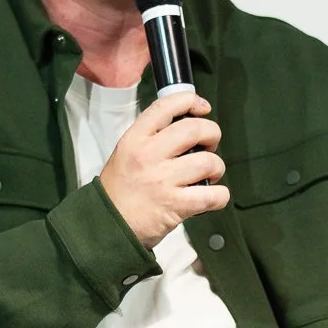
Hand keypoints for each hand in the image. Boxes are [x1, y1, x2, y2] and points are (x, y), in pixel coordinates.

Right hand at [100, 91, 228, 248]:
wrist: (108, 226)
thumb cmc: (120, 190)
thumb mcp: (126, 153)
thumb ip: (151, 137)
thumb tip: (187, 123)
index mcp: (134, 140)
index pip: (165, 107)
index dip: (190, 101)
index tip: (202, 107)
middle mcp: (148, 156)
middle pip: (195, 129)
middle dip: (212, 134)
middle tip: (209, 145)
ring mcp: (162, 181)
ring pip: (208, 162)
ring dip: (216, 167)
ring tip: (209, 174)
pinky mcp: (175, 206)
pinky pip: (213, 195)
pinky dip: (220, 196)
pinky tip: (212, 196)